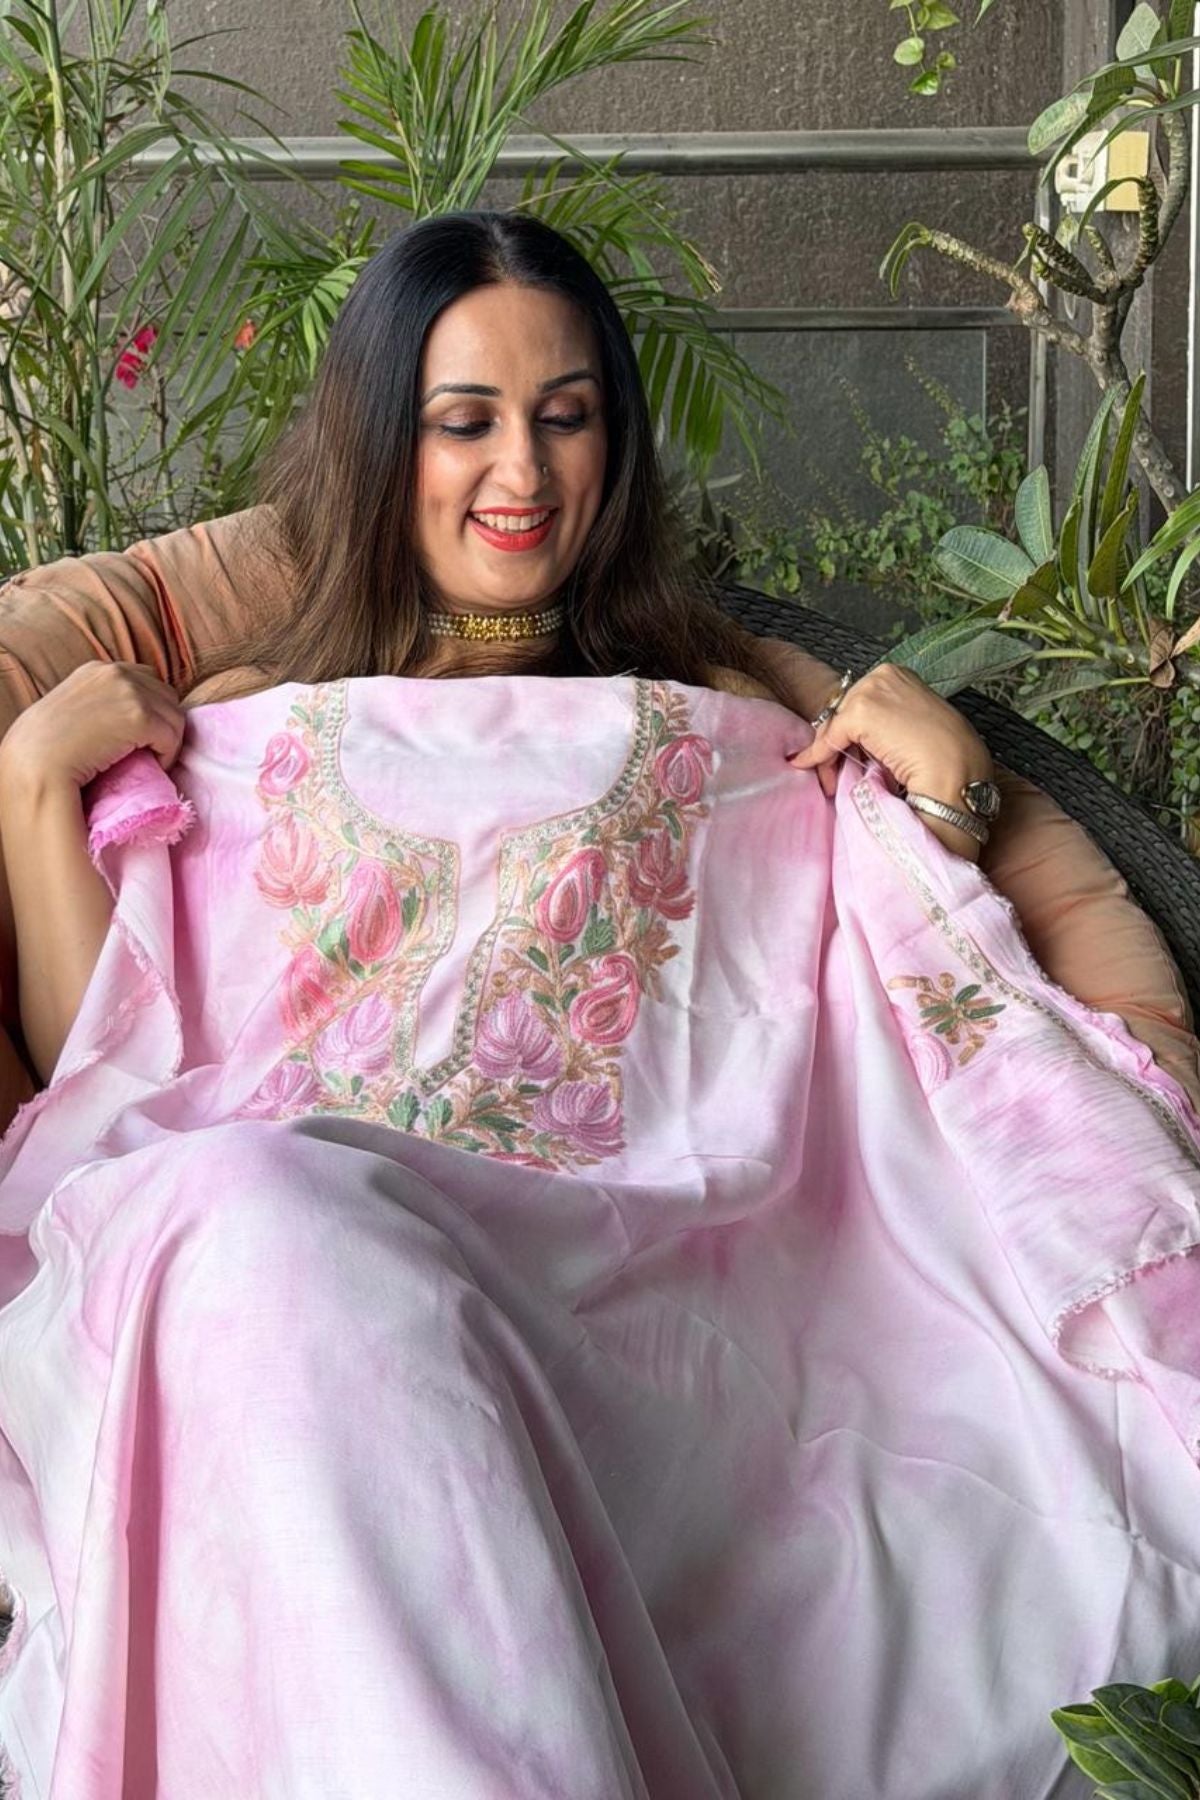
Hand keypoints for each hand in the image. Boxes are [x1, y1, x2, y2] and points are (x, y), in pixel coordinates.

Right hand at [0, 662, 185, 792]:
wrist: (37, 761)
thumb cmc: (49, 745)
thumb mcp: (76, 709)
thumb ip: (102, 702)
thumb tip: (135, 718)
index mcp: (99, 669)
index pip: (146, 679)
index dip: (152, 707)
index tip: (144, 733)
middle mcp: (116, 672)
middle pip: (166, 695)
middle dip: (164, 722)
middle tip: (152, 749)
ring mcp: (128, 692)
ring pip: (175, 717)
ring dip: (168, 741)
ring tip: (152, 760)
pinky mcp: (139, 716)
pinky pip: (172, 736)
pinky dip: (168, 755)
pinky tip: (153, 766)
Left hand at [786, 662, 993, 857]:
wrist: (955, 769)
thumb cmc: (945, 754)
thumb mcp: (911, 726)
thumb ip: (884, 724)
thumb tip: (854, 742)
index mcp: (898, 675)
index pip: (858, 701)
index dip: (848, 730)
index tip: (843, 752)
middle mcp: (883, 675)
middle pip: (842, 710)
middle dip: (835, 742)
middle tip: (832, 771)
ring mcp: (871, 690)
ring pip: (834, 725)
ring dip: (828, 753)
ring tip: (829, 778)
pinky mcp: (860, 712)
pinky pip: (829, 737)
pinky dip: (817, 755)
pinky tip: (807, 765)